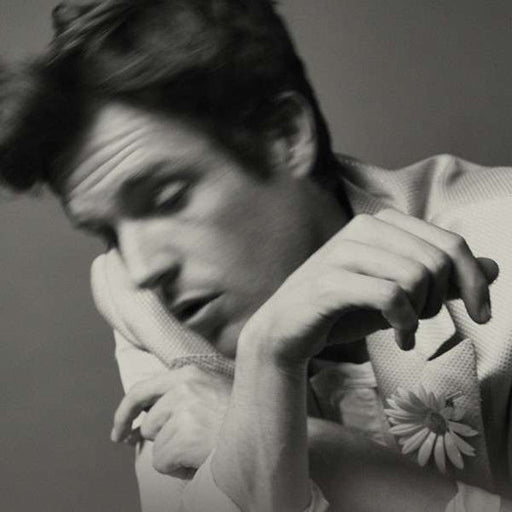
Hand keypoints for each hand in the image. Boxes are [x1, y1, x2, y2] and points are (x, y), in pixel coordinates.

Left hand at [111, 365, 230, 477]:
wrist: (268, 429)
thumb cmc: (241, 417)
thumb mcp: (212, 392)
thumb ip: (181, 397)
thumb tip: (139, 425)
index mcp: (189, 373)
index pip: (141, 390)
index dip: (123, 413)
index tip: (118, 433)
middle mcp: (183, 386)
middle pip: (149, 425)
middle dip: (165, 441)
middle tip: (195, 443)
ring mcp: (183, 410)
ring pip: (155, 446)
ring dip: (176, 454)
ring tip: (206, 447)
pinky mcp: (184, 435)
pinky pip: (162, 462)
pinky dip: (179, 469)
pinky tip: (204, 458)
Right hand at [241, 209, 498, 363]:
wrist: (287, 330)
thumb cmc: (344, 309)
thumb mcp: (402, 293)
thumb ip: (443, 278)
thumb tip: (495, 265)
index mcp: (381, 223)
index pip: (450, 241)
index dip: (475, 279)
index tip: (482, 313)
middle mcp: (363, 228)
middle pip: (436, 259)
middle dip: (442, 300)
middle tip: (422, 322)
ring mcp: (343, 252)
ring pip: (415, 275)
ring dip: (422, 314)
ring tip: (407, 331)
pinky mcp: (330, 281)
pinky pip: (390, 296)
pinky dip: (404, 323)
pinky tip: (399, 339)